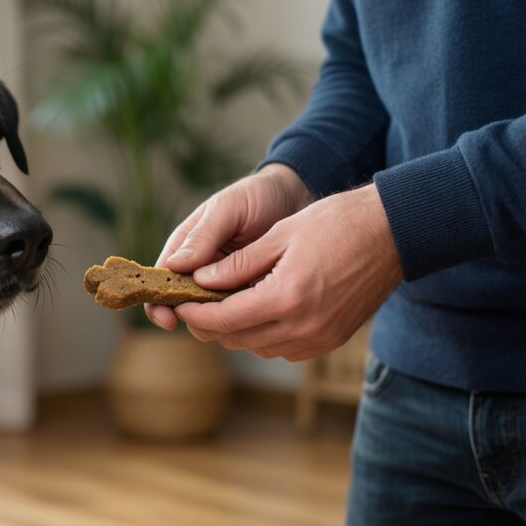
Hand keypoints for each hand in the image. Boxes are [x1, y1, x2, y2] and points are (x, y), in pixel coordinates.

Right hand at [146, 163, 313, 329]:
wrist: (296, 197)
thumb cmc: (256, 196)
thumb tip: (173, 266)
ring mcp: (224, 283)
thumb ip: (203, 236)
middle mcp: (200, 268)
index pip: (161, 279)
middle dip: (192, 318)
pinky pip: (240, 314)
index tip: (169, 319)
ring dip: (220, 322)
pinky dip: (245, 319)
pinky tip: (259, 317)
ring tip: (242, 318)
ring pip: (211, 315)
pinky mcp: (248, 292)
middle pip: (183, 304)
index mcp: (185, 247)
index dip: (159, 303)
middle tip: (211, 324)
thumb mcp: (228, 209)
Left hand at [174, 183, 401, 360]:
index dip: (194, 312)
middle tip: (195, 302)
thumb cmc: (336, 223)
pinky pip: (283, 348)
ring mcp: (319, 338)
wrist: (393, 233)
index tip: (178, 302)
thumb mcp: (280, 235)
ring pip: (258, 346)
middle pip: (236, 338)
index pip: (223, 319)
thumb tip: (200, 280)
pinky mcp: (331, 340)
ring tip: (224, 303)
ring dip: (236, 329)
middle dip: (210, 323)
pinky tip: (259, 310)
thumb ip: (237, 264)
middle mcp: (303, 327)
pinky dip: (263, 334)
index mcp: (286, 298)